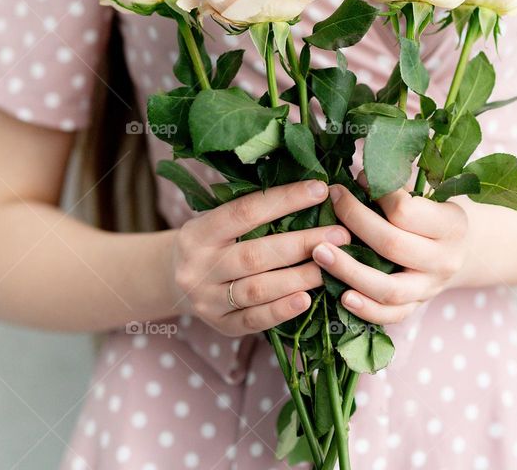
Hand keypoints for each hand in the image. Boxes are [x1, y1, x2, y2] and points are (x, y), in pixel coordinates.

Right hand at [169, 180, 349, 336]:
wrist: (175, 283)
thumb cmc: (212, 244)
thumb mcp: (217, 222)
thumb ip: (252, 211)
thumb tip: (309, 190)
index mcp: (198, 233)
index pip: (244, 212)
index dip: (284, 200)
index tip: (320, 191)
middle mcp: (198, 267)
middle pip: (255, 255)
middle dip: (302, 243)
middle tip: (341, 235)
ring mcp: (207, 300)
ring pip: (258, 289)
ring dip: (300, 277)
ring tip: (334, 266)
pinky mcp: (221, 326)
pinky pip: (255, 320)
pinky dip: (282, 310)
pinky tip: (307, 300)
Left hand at [312, 184, 469, 324]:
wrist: (463, 252)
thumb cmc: (435, 214)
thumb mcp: (430, 194)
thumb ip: (399, 184)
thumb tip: (358, 175)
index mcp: (452, 225)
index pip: (408, 211)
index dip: (379, 193)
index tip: (355, 180)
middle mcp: (444, 260)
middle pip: (393, 245)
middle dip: (356, 223)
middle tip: (331, 204)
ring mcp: (430, 288)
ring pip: (389, 288)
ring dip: (350, 271)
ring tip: (319, 253)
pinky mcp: (416, 307)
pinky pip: (389, 315)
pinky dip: (366, 310)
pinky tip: (342, 296)